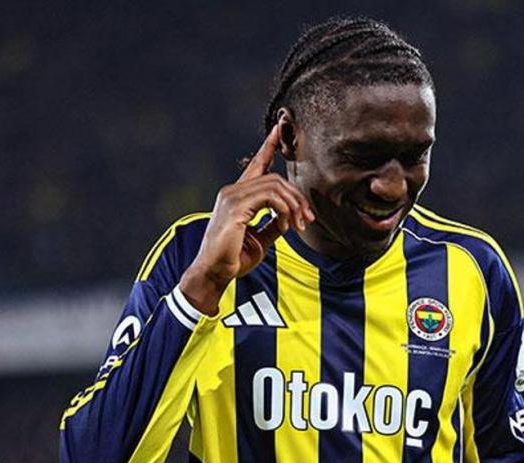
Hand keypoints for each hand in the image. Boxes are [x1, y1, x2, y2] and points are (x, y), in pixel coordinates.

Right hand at [179, 125, 313, 313]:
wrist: (214, 273)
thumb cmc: (233, 259)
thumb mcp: (260, 239)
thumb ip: (273, 224)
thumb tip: (288, 218)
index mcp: (236, 196)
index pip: (255, 165)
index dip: (268, 146)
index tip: (279, 128)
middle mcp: (232, 191)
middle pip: (274, 178)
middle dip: (296, 196)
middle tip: (308, 219)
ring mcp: (232, 197)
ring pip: (275, 186)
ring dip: (293, 205)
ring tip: (299, 225)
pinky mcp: (235, 207)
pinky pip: (270, 197)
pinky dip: (285, 210)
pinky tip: (288, 225)